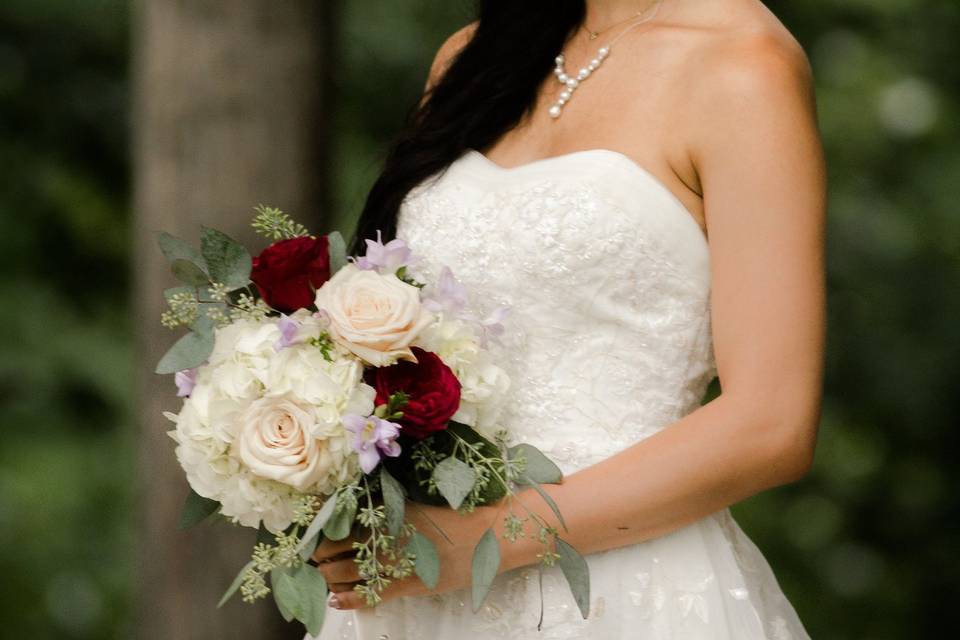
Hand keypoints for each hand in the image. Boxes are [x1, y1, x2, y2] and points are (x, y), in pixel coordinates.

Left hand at [312, 499, 514, 609]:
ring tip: (321, 575)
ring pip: (350, 570)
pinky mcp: (410, 583)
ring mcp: (400, 559)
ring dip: (330, 574)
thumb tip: (367, 506)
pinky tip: (337, 599)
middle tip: (312, 556)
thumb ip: (396, 505)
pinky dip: (351, 597)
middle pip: (342, 544)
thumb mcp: (424, 502)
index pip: (347, 517)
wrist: (492, 533)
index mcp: (394, 509)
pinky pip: (373, 593)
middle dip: (321, 552)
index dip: (324, 525)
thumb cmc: (462, 513)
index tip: (311, 528)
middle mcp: (391, 532)